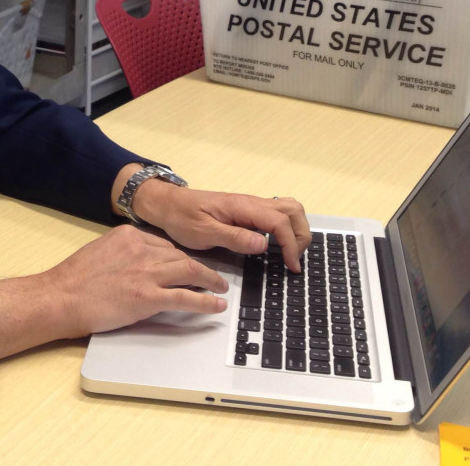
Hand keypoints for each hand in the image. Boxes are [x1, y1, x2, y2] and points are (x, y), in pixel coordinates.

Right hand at [0, 224, 228, 359]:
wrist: (61, 297)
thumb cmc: (73, 279)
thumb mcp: (100, 250)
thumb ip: (123, 252)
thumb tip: (138, 262)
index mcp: (129, 235)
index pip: (164, 244)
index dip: (180, 257)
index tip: (190, 264)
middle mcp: (142, 249)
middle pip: (181, 256)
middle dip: (201, 266)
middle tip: (214, 276)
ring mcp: (147, 273)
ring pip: (190, 271)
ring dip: (211, 280)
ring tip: (221, 288)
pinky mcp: (148, 297)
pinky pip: (186, 297)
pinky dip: (206, 301)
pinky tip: (216, 305)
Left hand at [132, 183, 310, 271]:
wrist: (167, 204)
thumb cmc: (181, 217)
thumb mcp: (203, 232)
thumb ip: (234, 237)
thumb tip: (263, 245)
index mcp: (242, 206)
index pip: (280, 222)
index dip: (291, 245)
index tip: (291, 266)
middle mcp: (251, 202)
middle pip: (293, 210)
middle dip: (301, 235)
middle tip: (295, 260)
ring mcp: (251, 205)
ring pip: (288, 209)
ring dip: (297, 229)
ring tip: (291, 253)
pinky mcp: (248, 211)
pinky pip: (276, 215)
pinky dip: (286, 228)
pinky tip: (280, 246)